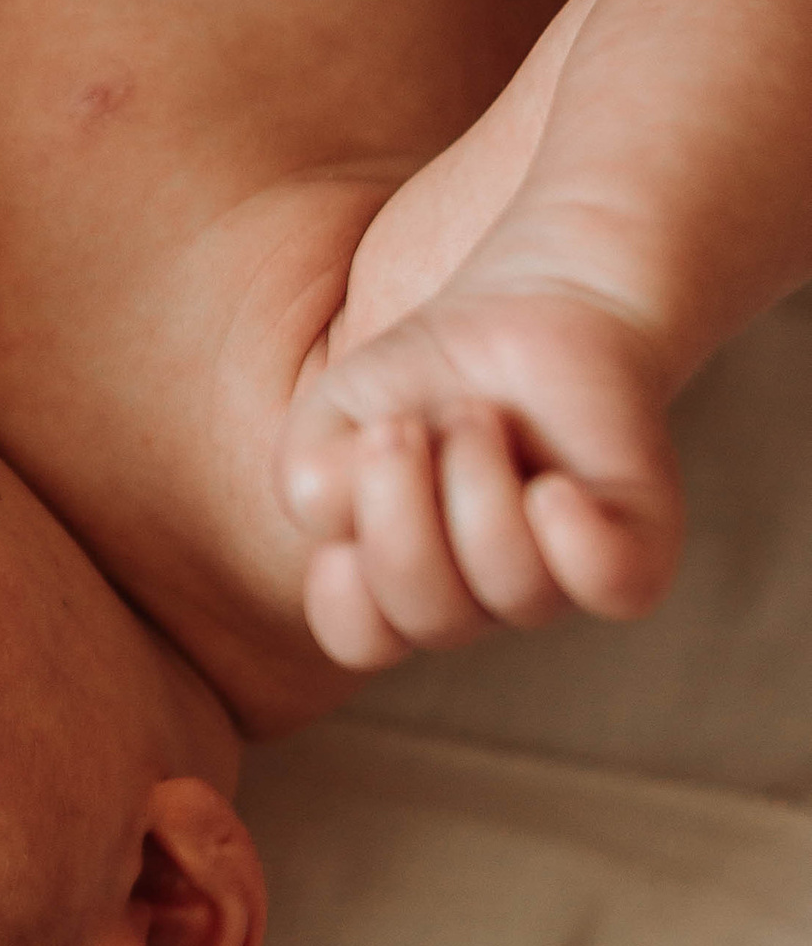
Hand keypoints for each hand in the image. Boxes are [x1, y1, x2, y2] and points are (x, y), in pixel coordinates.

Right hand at [278, 283, 680, 671]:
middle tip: (408, 425)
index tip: (340, 491)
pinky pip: (610, 582)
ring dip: (478, 486)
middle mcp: (480, 597)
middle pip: (433, 617)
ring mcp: (559, 578)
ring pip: (515, 588)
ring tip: (478, 415)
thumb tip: (344, 526)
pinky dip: (574, 540)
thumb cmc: (423, 376)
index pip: (364, 638)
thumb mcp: (335, 414)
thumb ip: (312, 480)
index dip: (343, 586)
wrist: (530, 307)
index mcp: (400, 582)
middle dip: (404, 513)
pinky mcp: (634, 545)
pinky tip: (552, 487)